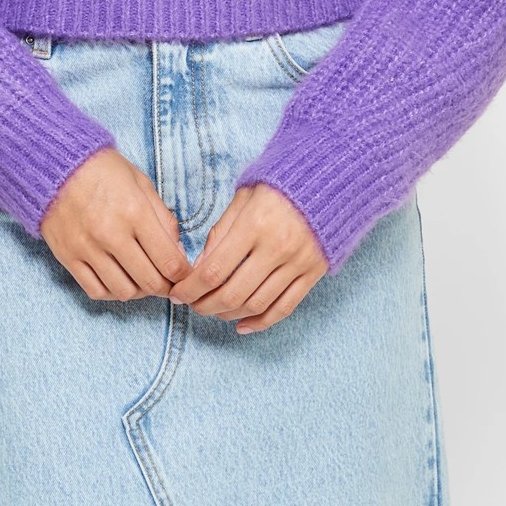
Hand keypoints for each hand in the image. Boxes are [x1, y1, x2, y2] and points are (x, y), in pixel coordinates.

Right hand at [40, 147, 192, 302]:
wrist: (57, 165)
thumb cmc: (104, 171)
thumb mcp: (141, 183)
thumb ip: (163, 218)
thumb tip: (177, 252)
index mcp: (135, 211)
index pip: (169, 261)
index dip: (183, 275)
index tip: (184, 274)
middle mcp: (111, 234)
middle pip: (149, 282)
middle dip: (166, 287)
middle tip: (168, 281)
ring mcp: (88, 248)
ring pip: (124, 292)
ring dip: (139, 291)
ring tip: (143, 280)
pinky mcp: (68, 257)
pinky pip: (96, 291)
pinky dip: (112, 293)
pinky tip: (119, 281)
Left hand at [168, 182, 328, 332]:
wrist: (327, 180)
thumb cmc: (278, 185)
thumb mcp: (243, 198)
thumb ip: (220, 233)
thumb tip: (199, 269)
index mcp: (255, 224)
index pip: (214, 270)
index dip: (190, 289)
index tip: (177, 294)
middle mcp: (278, 247)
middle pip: (233, 294)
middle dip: (205, 305)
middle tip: (192, 305)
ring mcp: (298, 262)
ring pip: (257, 305)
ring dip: (228, 315)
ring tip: (213, 311)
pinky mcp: (313, 272)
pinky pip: (285, 308)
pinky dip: (261, 323)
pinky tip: (242, 325)